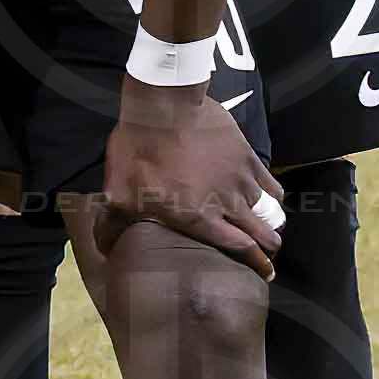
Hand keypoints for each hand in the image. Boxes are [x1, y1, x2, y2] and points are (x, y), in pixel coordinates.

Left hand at [85, 83, 284, 271]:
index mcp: (200, 217)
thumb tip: (104, 247)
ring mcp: (243, 180)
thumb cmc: (139, 150)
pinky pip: (272, 184)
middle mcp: (229, 203)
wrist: (164, 107)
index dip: (257, 263)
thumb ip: (115, 222)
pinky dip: (273, 195)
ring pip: (270, 210)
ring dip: (269, 220)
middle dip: (268, 247)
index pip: (240, 248)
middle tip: (267, 253)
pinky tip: (270, 197)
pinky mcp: (249, 158)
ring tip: (266, 225)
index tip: (264, 272)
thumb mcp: (119, 189)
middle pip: (264, 234)